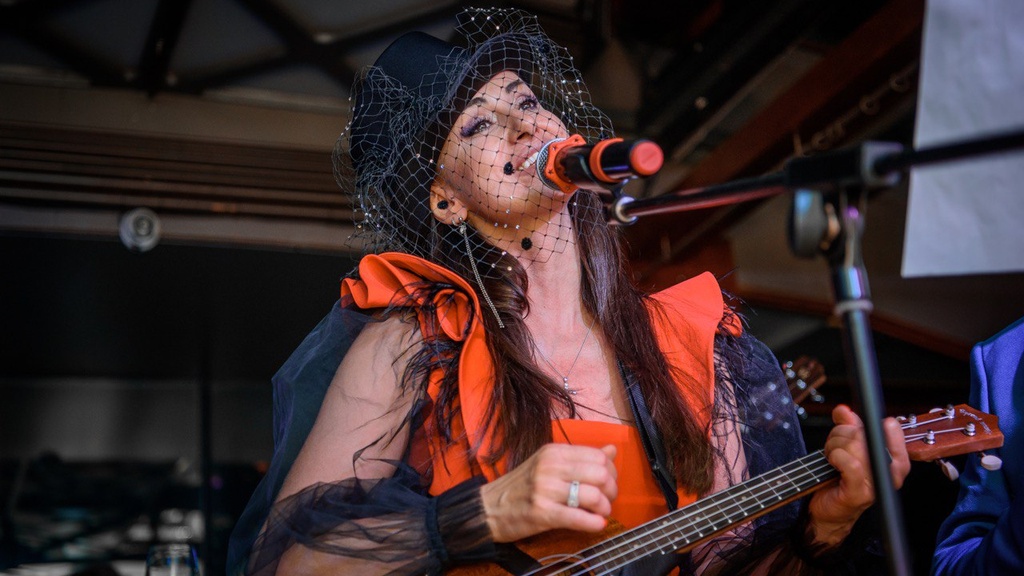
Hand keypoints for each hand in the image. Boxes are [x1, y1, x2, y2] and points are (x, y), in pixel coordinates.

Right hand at [480, 443, 617, 541]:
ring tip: (600, 513)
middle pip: (600, 474)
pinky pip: (577, 517)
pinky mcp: (541, 512)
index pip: (598, 456)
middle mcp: (550, 466)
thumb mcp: (549, 464)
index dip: (611, 472)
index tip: (608, 484)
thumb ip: (581, 458)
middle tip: (606, 501)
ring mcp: (545, 489)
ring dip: (604, 508)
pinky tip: (596, 525)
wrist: (488, 508)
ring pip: (593, 496)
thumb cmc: (521, 486)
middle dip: (611, 491)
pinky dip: (593, 523)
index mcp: (554, 452)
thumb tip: (612, 450)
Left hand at [806, 404, 909, 547]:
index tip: (854, 430)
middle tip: (835, 448)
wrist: (829, 510)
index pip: (890, 427)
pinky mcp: (861, 493)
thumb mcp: (846, 446)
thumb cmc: (840, 478)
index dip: (866, 424)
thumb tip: (844, 410)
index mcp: (895, 458)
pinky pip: (850, 463)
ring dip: (834, 447)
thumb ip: (849, 426)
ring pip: (855, 445)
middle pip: (864, 433)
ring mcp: (878, 483)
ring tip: (832, 458)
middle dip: (841, 435)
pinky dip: (836, 457)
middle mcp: (892, 471)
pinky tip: (832, 463)